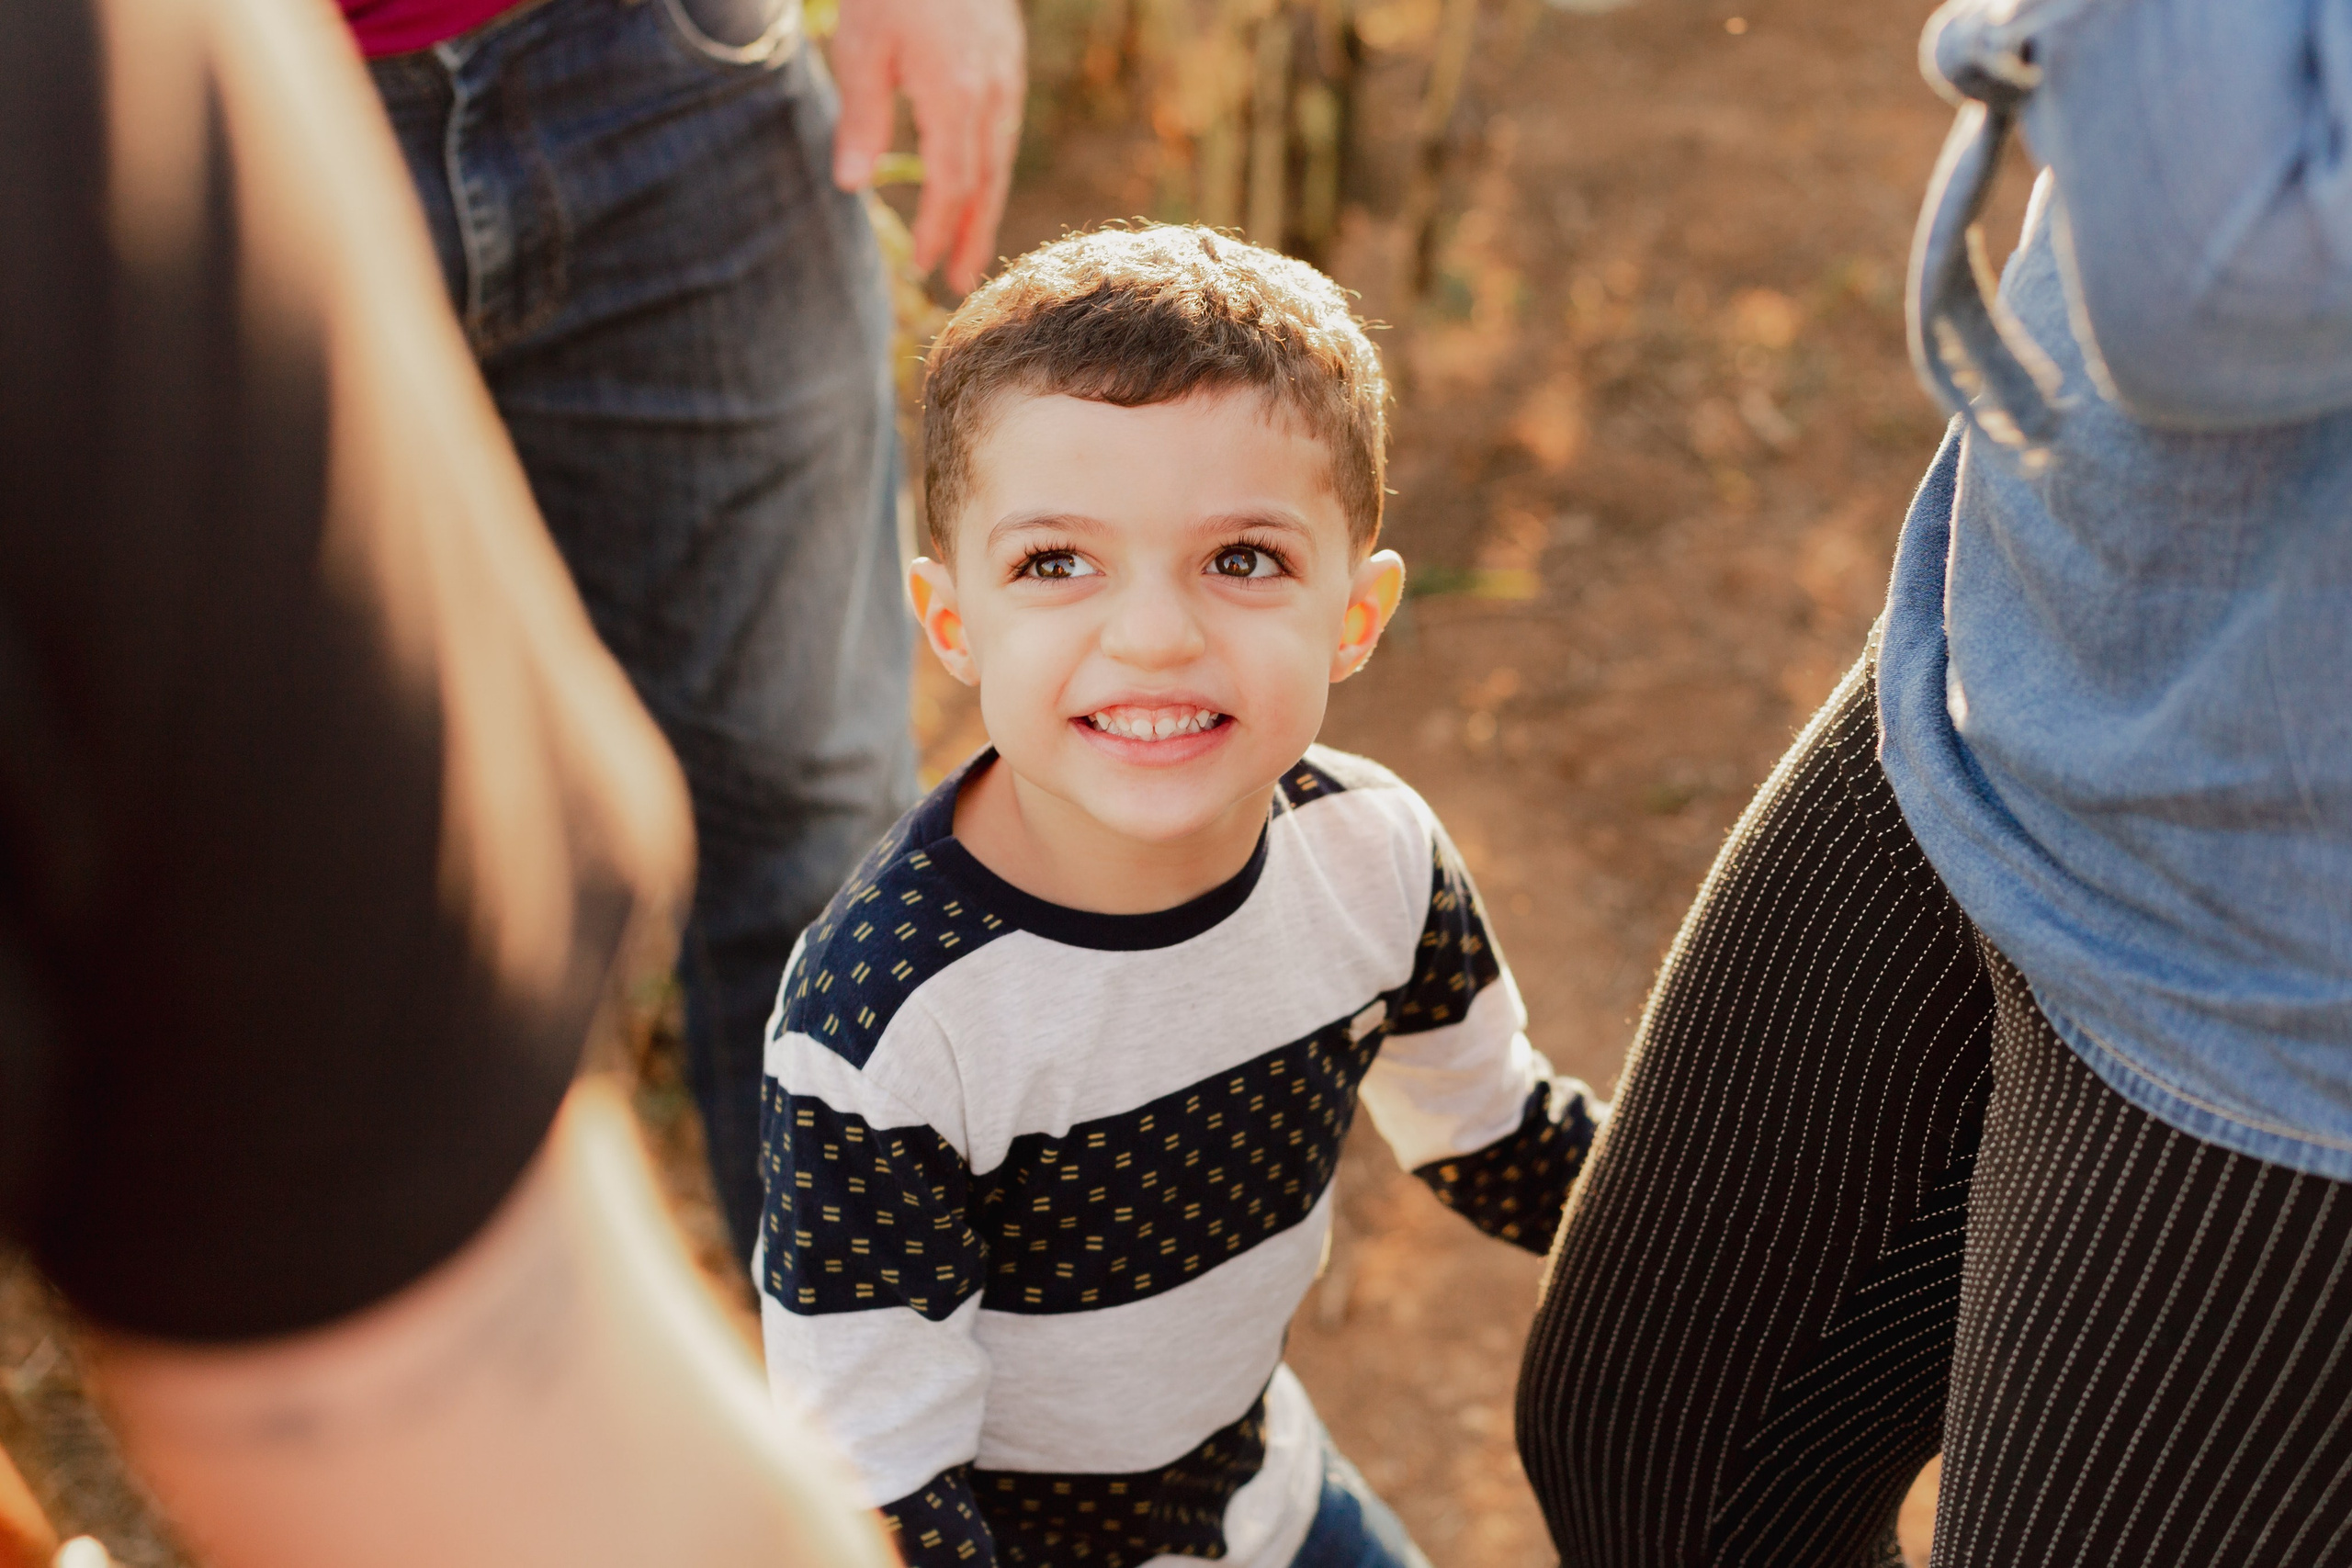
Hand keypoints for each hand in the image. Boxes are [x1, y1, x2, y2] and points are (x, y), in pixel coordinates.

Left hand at [829, 0, 1025, 292]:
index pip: (953, 184)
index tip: (927, 268)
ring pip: (1001, 155)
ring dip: (986, 204)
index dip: (942, 231)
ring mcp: (1005, 73)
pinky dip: (992, 164)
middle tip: (962, 280)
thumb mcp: (862, 48)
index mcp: (955, 94)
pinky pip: (1004, 127)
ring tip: (972, 242)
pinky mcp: (1006, 57)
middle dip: (974, 233)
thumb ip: (862, 118)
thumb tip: (850, 185)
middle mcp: (990, 91)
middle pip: (987, 180)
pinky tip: (978, 178)